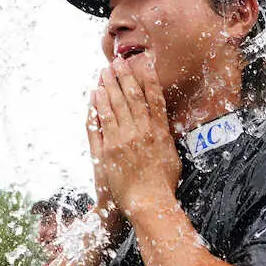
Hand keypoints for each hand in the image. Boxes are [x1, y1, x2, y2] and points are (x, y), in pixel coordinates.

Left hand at [88, 55, 180, 226]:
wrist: (148, 203)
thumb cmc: (163, 185)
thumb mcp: (171, 157)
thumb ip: (165, 138)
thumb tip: (162, 124)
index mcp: (159, 132)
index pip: (154, 98)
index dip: (147, 78)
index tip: (143, 63)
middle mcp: (142, 131)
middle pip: (132, 96)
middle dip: (124, 77)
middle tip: (117, 62)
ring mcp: (124, 139)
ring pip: (115, 105)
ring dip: (108, 86)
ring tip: (103, 72)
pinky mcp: (109, 150)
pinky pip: (101, 122)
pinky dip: (97, 106)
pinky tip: (94, 94)